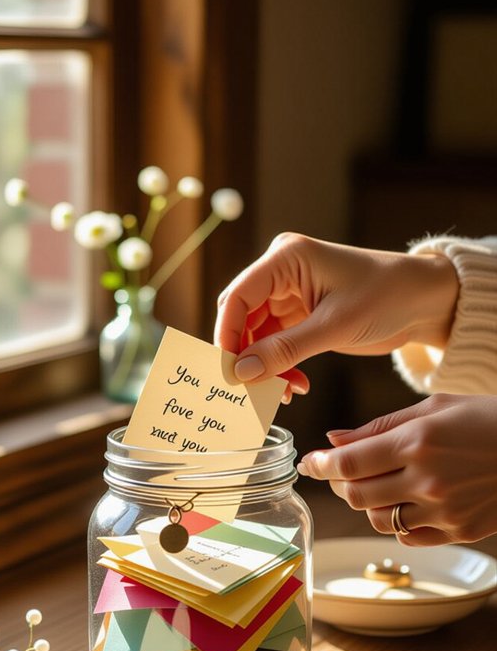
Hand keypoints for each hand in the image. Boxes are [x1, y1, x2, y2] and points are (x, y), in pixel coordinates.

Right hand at [214, 233, 457, 401]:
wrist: (423, 301)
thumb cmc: (386, 296)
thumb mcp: (334, 326)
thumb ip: (284, 350)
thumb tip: (241, 373)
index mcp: (285, 258)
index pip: (238, 296)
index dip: (227, 334)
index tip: (229, 372)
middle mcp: (280, 273)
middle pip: (241, 318)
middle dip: (246, 356)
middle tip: (255, 389)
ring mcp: (288, 295)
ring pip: (256, 337)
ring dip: (266, 367)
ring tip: (286, 392)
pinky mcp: (299, 316)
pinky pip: (274, 345)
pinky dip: (280, 367)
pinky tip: (295, 386)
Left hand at [298, 394, 496, 545]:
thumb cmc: (487, 419)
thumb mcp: (435, 407)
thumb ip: (379, 427)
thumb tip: (334, 440)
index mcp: (419, 442)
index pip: (350, 463)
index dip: (321, 465)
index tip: (310, 462)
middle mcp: (428, 480)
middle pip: (356, 495)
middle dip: (340, 484)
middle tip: (341, 472)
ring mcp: (444, 511)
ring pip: (377, 519)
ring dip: (367, 503)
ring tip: (378, 484)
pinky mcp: (458, 532)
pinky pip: (407, 536)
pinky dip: (396, 521)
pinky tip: (405, 501)